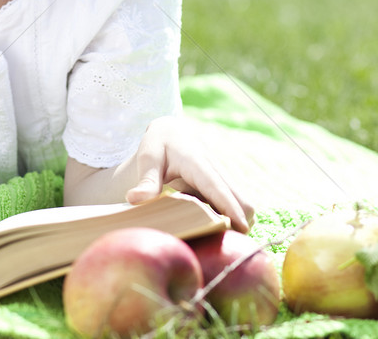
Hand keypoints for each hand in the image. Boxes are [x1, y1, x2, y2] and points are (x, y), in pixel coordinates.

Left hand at [125, 116, 254, 232]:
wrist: (171, 131)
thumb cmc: (159, 144)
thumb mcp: (148, 158)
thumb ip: (146, 180)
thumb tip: (134, 199)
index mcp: (197, 163)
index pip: (218, 188)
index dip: (230, 208)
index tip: (242, 228)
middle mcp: (216, 170)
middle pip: (242, 200)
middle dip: (241, 222)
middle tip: (222, 245)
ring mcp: (222, 178)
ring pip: (243, 204)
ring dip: (237, 222)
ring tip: (214, 239)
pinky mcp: (222, 186)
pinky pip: (235, 205)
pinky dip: (231, 218)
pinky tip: (211, 228)